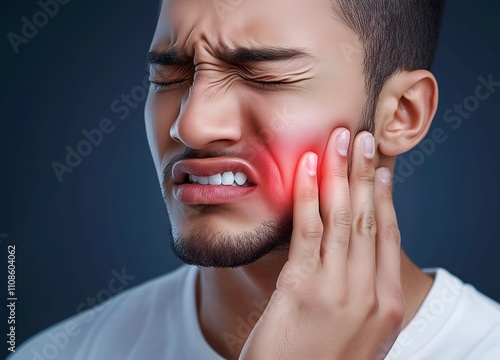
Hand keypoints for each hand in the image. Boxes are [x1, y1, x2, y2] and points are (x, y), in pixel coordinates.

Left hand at [239, 129, 403, 359]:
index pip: (388, 237)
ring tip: (341, 139)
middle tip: (364, 138)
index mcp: (387, 306)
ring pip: (342, 218)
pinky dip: (309, 194)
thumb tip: (349, 258)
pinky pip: (309, 230)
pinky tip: (308, 167)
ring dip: (341, 173)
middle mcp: (369, 294)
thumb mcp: (354, 334)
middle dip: (365, 174)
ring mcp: (339, 290)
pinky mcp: (304, 288)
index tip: (381, 170)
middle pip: (368, 219)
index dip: (384, 198)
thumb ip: (358, 295)